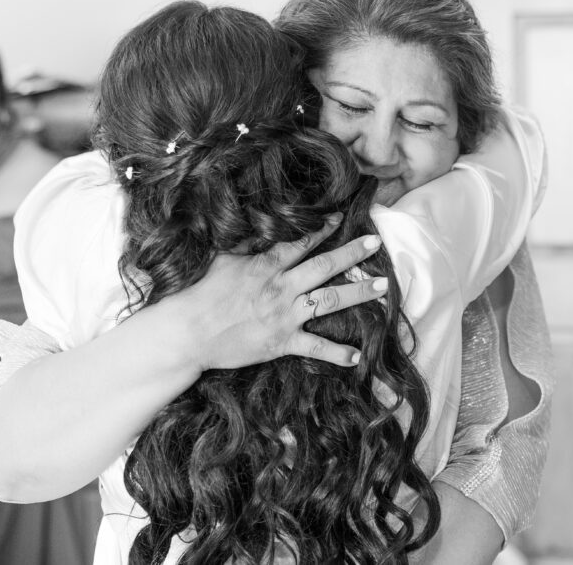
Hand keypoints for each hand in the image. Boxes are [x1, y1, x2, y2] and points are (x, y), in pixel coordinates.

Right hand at [154, 213, 385, 370]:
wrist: (189, 332)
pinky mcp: (281, 342)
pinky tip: (358, 356)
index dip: (323, 229)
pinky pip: (315, 346)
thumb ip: (247, 245)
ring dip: (358, 294)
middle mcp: (282, 288)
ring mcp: (284, 315)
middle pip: (325, 267)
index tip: (341, 218)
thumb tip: (257, 223)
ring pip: (329, 301)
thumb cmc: (201, 293)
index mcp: (267, 265)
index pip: (302, 242)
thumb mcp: (223, 259)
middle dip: (353, 254)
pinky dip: (337, 353)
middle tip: (375, 243)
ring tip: (383, 287)